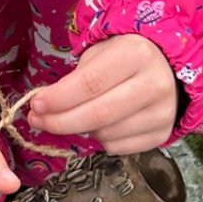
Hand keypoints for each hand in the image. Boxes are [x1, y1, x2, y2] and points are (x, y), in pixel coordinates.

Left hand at [29, 34, 176, 152]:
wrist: (166, 68)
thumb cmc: (123, 57)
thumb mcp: (100, 53)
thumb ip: (74, 80)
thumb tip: (44, 110)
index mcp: (136, 54)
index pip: (90, 83)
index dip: (59, 98)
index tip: (36, 104)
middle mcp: (154, 84)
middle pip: (98, 114)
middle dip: (60, 121)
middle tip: (38, 120)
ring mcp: (162, 113)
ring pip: (106, 134)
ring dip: (79, 130)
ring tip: (70, 117)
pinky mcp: (161, 134)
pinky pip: (118, 147)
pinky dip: (99, 140)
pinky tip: (97, 125)